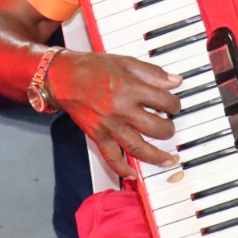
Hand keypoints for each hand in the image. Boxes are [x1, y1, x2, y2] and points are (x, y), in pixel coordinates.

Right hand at [48, 49, 182, 177]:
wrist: (63, 77)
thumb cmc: (92, 68)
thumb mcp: (126, 62)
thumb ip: (152, 73)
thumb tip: (175, 82)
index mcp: (130, 88)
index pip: (164, 101)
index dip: (174, 104)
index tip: (173, 105)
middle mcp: (121, 109)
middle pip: (155, 127)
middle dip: (168, 129)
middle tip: (170, 127)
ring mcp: (109, 125)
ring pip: (138, 147)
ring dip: (156, 156)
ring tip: (167, 160)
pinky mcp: (97, 135)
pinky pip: (111, 158)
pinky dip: (123, 169)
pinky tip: (134, 175)